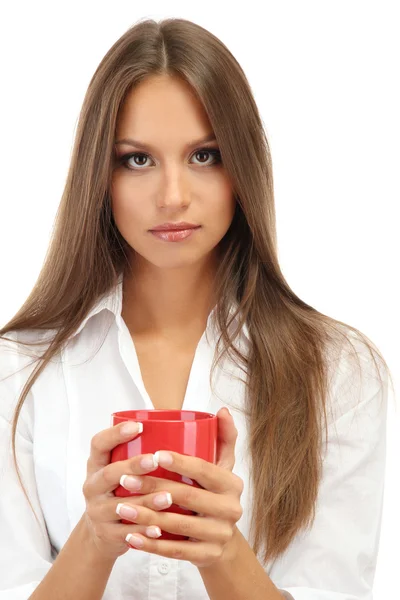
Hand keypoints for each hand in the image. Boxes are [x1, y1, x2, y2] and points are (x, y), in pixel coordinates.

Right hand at [82, 421, 170, 560]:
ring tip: (168, 497)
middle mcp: (93, 486)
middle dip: (133, 466)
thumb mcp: (119, 470)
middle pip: (109, 474)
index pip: (99, 444)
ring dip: (145, 501)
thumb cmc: (119, 490)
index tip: (138, 426)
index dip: (115, 434)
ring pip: (120, 506)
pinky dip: (144, 531)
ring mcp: (97, 511)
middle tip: (155, 460)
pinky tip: (160, 529)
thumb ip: (137, 453)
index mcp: (97, 465)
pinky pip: (126, 533)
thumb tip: (183, 431)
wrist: (99, 532)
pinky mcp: (107, 534)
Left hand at [120, 407, 243, 566]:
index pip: (204, 470)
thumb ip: (224, 437)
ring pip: (178, 526)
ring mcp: (220, 536)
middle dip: (152, 488)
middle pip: (186, 498)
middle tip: (125, 480)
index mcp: (232, 484)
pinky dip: (151, 545)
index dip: (180, 463)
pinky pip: (175, 552)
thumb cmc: (214, 494)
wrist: (221, 540)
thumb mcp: (223, 467)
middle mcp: (231, 510)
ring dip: (146, 517)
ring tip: (121, 508)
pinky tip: (131, 536)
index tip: (155, 454)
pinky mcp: (207, 556)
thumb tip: (221, 410)